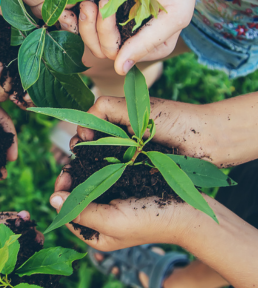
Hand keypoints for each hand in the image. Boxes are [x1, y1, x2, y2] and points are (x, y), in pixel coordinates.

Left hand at [0, 212, 42, 287]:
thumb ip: (0, 220)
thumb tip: (26, 214)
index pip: (15, 228)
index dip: (27, 228)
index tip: (36, 230)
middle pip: (19, 245)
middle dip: (31, 244)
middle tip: (40, 244)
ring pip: (16, 263)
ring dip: (27, 261)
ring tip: (37, 261)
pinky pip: (8, 281)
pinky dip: (18, 278)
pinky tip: (29, 277)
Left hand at [51, 168, 192, 250]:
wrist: (191, 214)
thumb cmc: (151, 220)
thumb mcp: (112, 220)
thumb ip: (82, 211)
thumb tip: (52, 199)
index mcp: (96, 234)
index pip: (67, 214)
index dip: (61, 194)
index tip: (64, 173)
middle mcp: (102, 220)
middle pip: (77, 198)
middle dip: (72, 179)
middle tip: (72, 160)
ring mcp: (115, 205)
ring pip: (90, 185)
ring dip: (84, 170)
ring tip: (83, 153)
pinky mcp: (127, 191)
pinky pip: (106, 178)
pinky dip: (100, 167)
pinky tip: (99, 154)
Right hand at [72, 96, 223, 164]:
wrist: (208, 141)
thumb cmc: (176, 120)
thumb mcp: (137, 109)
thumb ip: (107, 109)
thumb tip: (84, 127)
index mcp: (124, 118)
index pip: (92, 122)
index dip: (83, 130)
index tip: (83, 139)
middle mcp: (126, 135)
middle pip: (95, 141)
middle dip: (83, 148)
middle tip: (78, 156)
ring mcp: (132, 154)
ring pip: (104, 159)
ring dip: (92, 164)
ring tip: (84, 169)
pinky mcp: (140, 171)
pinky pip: (119, 174)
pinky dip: (108, 176)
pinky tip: (99, 179)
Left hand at [79, 0, 200, 69]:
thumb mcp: (172, 14)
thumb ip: (146, 43)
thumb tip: (120, 70)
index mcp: (151, 46)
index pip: (117, 55)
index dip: (106, 36)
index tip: (106, 8)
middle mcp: (134, 37)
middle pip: (101, 48)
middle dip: (92, 29)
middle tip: (91, 4)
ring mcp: (121, 20)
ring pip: (92, 36)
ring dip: (85, 20)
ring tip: (87, 1)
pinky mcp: (111, 4)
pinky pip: (90, 17)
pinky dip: (83, 11)